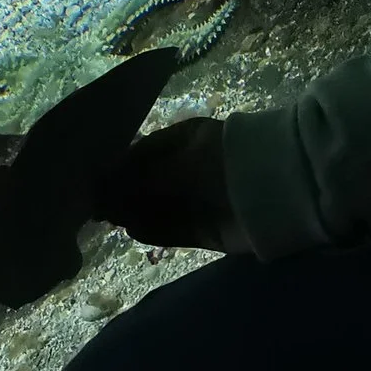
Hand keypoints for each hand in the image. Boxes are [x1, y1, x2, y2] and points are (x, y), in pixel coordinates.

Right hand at [91, 116, 233, 251]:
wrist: (275, 193)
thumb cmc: (223, 162)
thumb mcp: (179, 163)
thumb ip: (141, 178)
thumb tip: (103, 188)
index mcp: (185, 140)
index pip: (144, 151)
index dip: (120, 166)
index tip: (94, 180)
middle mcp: (190, 168)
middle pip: (149, 182)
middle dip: (124, 192)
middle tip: (95, 206)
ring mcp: (199, 200)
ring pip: (159, 207)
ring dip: (135, 212)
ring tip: (110, 219)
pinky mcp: (206, 229)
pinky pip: (173, 229)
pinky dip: (153, 230)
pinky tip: (132, 230)